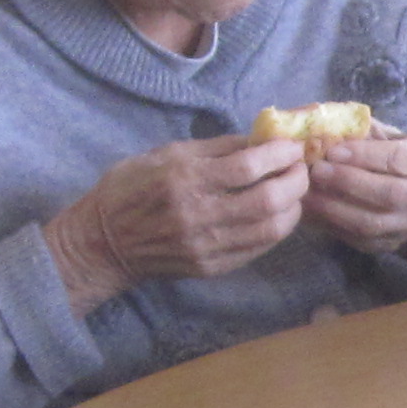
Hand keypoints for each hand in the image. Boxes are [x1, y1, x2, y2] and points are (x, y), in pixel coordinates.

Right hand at [45, 135, 308, 308]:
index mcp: (184, 178)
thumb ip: (216, 148)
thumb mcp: (166, 154)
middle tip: (302, 168)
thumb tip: (262, 139)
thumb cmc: (132, 187)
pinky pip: (258, 249)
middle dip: (296, 181)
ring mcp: (205, 246)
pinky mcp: (210, 267)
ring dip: (293, 207)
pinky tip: (279, 215)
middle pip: (268, 200)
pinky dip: (277, 229)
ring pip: (270, 229)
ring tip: (295, 191)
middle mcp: (197, 214)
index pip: (248, 166)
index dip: (280, 154)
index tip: (293, 146)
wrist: (104, 242)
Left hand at [301, 128, 406, 256]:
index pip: (398, 158)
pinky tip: (313, 213)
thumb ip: (360, 130)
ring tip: (308, 194)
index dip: (364, 155)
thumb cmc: (389, 154)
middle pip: (389, 193)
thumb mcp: (383, 135)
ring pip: (373, 222)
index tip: (332, 151)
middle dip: (348, 182)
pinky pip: (361, 240)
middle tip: (316, 172)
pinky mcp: (392, 243)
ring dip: (336, 209)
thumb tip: (324, 125)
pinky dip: (334, 226)